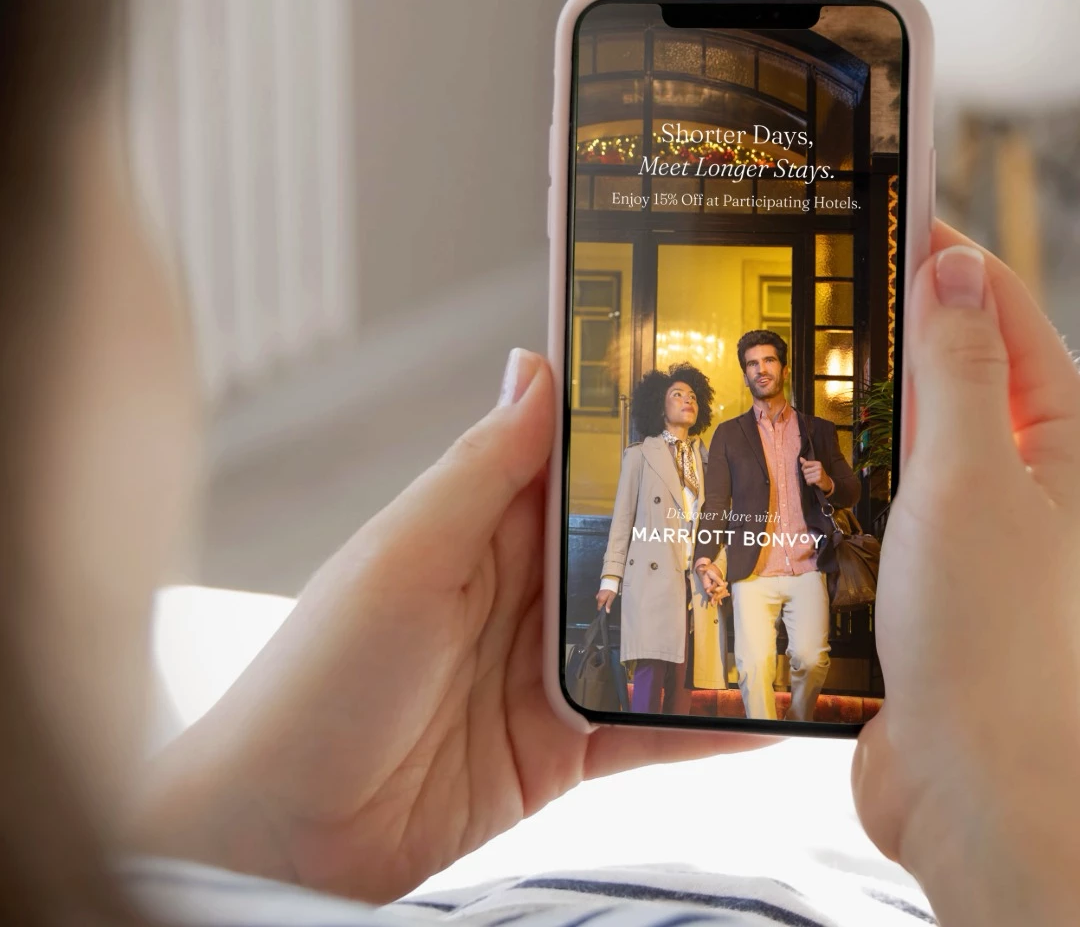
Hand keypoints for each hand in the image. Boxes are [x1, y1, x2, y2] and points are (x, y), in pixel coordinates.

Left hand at [131, 350, 766, 902]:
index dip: (627, 425)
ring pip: (646, 632)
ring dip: (710, 622)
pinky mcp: (558, 747)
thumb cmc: (317, 680)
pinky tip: (762, 712)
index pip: (564, 460)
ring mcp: (541, 671)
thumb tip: (533, 366)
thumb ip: (479, 471)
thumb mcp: (402, 558)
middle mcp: (515, 592)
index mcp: (474, 528)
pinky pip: (644, 728)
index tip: (706, 390)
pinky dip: (700, 721)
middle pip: (622, 545)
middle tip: (789, 500)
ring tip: (794, 599)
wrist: (282, 836)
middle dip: (695, 524)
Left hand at [798, 456, 832, 492]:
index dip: (803, 468)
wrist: (827, 482)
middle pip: (805, 471)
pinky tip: (812, 483)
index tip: (806, 470)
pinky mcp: (819, 479)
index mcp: (817, 463)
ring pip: (806, 476)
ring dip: (807, 479)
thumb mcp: (814, 467)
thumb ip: (807, 463)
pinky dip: (809, 483)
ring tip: (812, 479)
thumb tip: (800, 458)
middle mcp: (819, 467)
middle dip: (806, 475)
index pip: (805, 464)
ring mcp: (819, 473)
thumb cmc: (818, 474)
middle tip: (811, 476)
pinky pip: (808, 481)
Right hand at [852, 223, 1079, 926]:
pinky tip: (796, 456)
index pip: (1003, 313)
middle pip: (954, 366)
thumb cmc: (991, 641)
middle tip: (818, 281)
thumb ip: (962, 372)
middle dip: (893, 323)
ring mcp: (964, 521)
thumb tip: (955, 272)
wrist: (968, 786)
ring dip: (859, 399)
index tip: (884, 211)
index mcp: (1059, 441)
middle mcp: (1019, 475)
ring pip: (904, 429)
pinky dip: (839, 466)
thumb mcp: (971, 480)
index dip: (946, 257)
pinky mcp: (914, 566)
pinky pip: (873, 491)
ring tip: (797, 359)